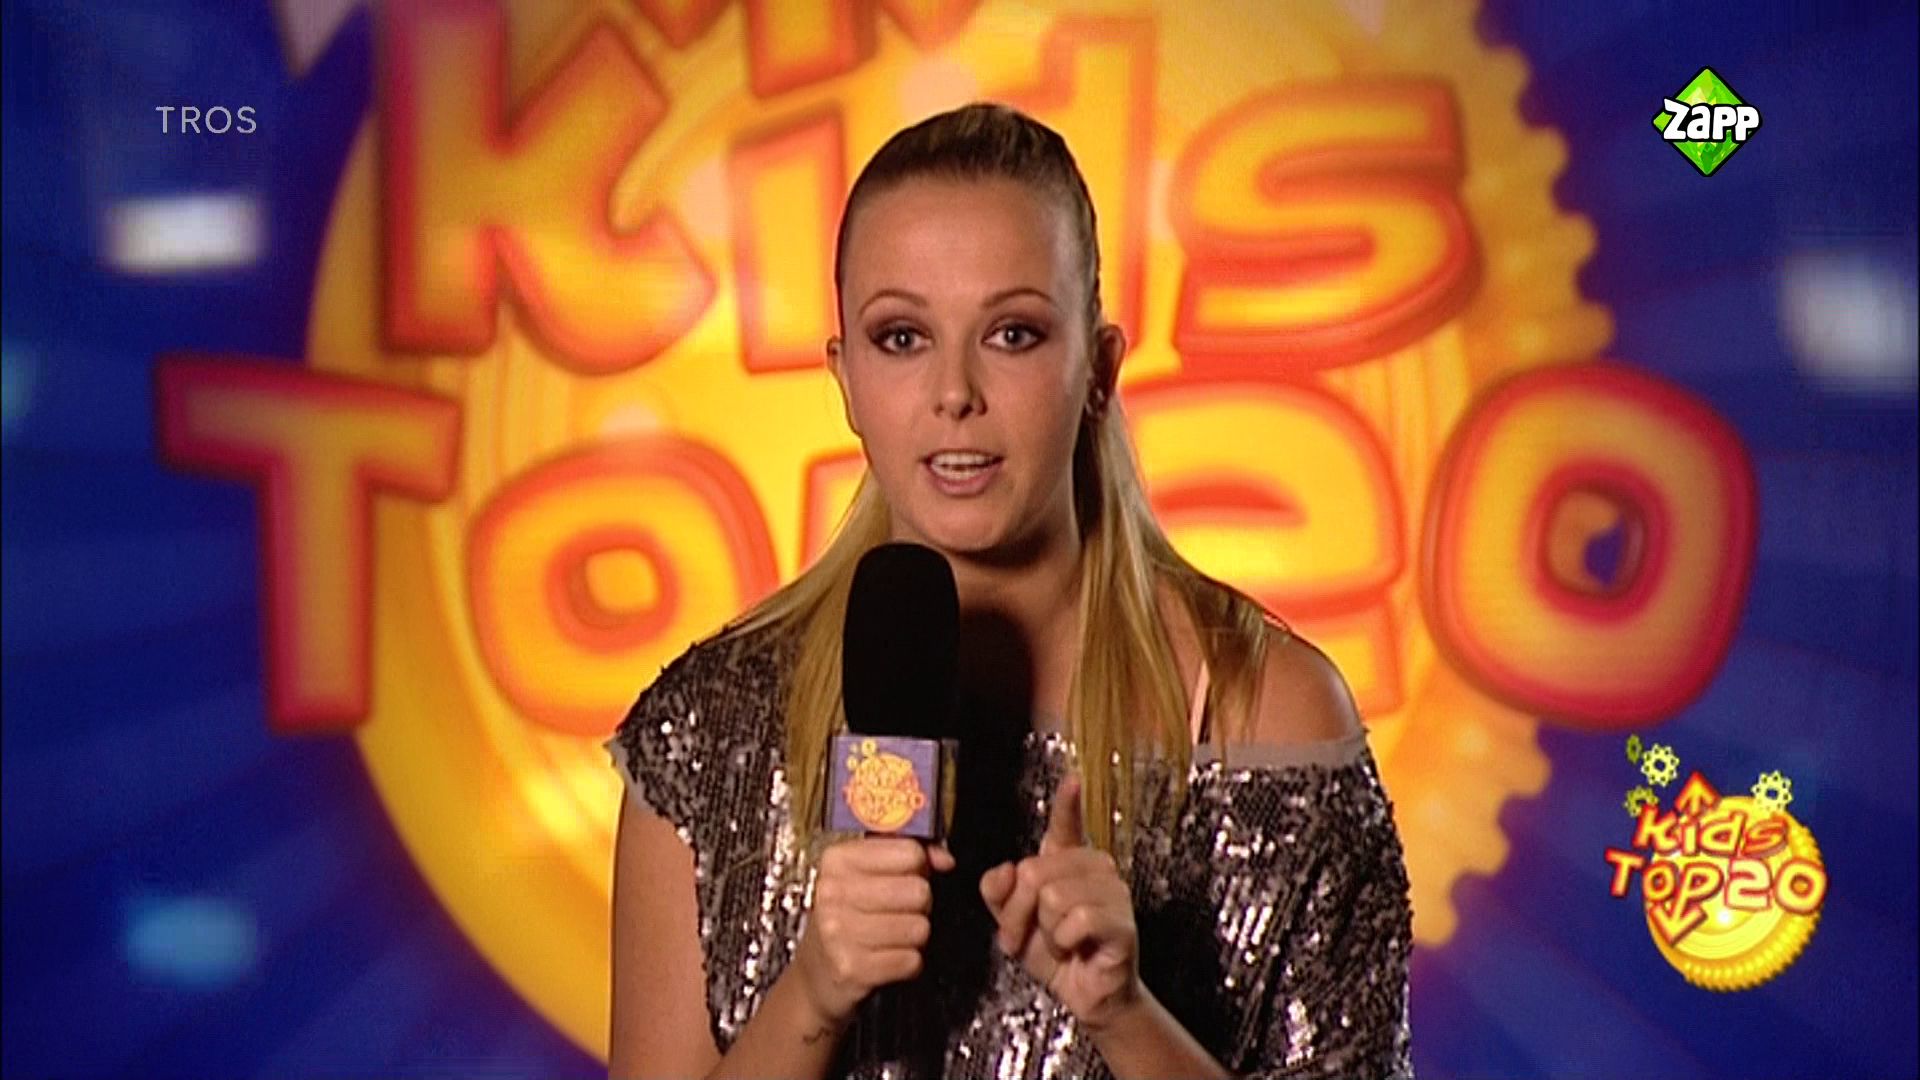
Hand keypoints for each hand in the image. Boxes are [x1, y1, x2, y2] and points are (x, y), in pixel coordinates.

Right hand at [792, 837, 955, 1029]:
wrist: (815, 972)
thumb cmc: (848, 917)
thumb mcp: (866, 875)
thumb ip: (908, 856)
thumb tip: (945, 860)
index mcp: (838, 860)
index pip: (910, 852)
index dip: (919, 867)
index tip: (905, 877)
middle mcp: (833, 893)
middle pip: (919, 891)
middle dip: (919, 905)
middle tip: (898, 912)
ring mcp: (839, 932)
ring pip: (919, 928)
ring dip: (914, 937)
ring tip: (891, 937)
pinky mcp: (851, 968)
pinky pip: (911, 960)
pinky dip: (908, 963)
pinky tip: (887, 958)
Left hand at [979, 773, 1142, 1032]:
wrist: (1084, 995)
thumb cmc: (1054, 954)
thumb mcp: (1012, 922)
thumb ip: (998, 893)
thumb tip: (1005, 869)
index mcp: (1068, 863)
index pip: (1066, 826)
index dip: (1067, 804)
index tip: (1072, 781)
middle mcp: (1095, 869)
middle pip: (1034, 871)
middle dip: (1018, 913)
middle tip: (1028, 935)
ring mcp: (1113, 893)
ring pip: (1053, 896)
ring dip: (1044, 931)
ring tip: (1057, 944)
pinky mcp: (1122, 922)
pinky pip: (1077, 919)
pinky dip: (1064, 942)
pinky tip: (1075, 949)